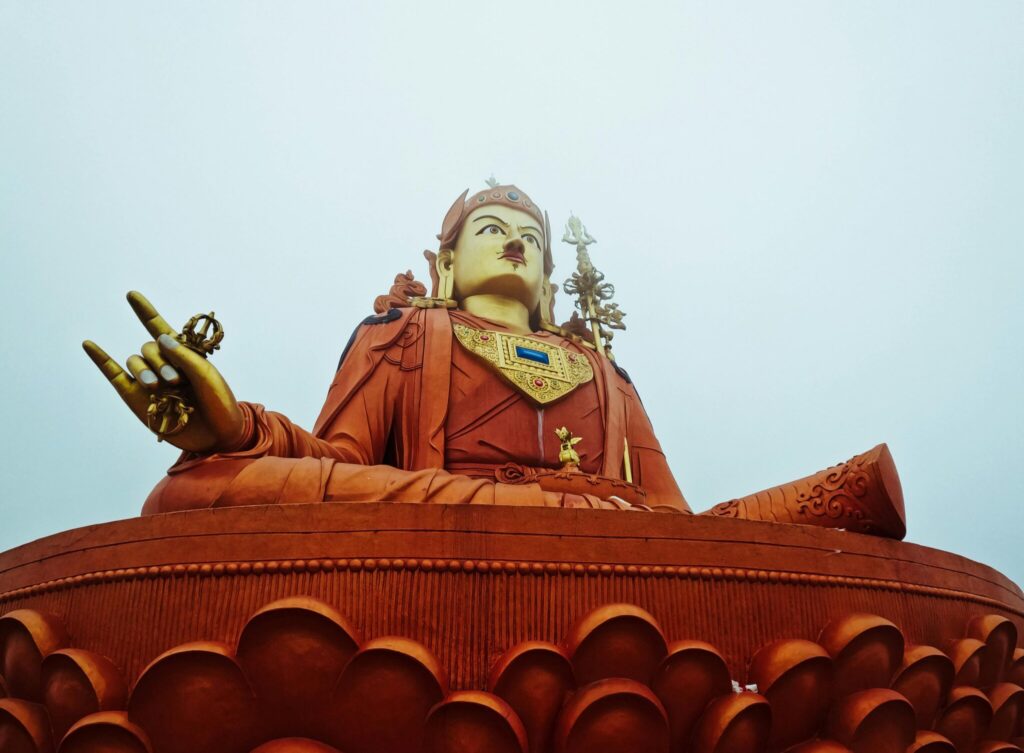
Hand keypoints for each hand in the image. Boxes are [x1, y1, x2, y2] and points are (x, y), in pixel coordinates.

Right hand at [83, 291, 245, 453]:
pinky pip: (115, 375)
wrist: (218, 436)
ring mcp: (150, 382)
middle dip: (160, 361)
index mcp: (183, 355)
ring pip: (135, 362)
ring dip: (145, 370)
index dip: (145, 312)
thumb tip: (158, 337)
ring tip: (158, 387)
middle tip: (176, 381)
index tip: (131, 295)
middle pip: (148, 348)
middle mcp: (164, 365)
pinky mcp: (137, 399)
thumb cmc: (219, 403)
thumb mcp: (208, 377)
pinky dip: (102, 360)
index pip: (160, 329)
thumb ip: (184, 356)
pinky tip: (89, 344)